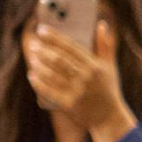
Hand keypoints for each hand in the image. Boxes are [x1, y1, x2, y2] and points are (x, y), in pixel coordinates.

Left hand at [25, 19, 132, 141]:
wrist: (109, 117)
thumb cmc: (108, 89)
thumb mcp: (110, 66)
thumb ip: (105, 45)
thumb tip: (101, 24)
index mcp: (94, 66)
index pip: (70, 46)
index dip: (54, 37)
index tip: (42, 30)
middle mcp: (86, 78)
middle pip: (59, 59)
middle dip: (43, 50)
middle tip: (33, 44)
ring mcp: (77, 91)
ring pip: (52, 74)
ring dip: (39, 65)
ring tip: (32, 58)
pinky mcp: (69, 104)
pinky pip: (49, 91)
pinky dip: (38, 82)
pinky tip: (32, 75)